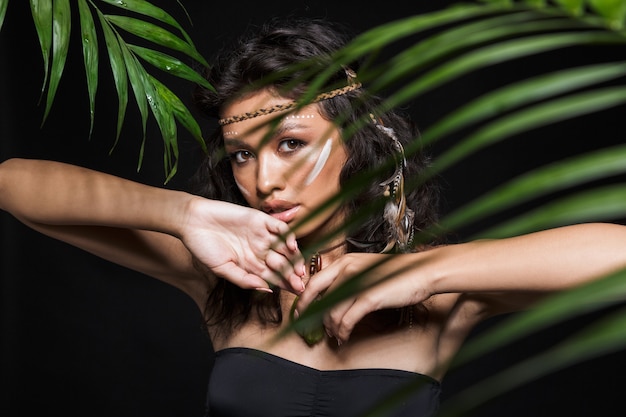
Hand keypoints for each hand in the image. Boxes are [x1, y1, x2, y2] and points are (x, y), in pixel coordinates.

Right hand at [181, 197, 304, 292]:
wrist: (192, 221)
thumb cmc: (204, 247)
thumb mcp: (222, 269)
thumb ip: (244, 280)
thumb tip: (266, 290)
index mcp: (252, 264)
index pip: (274, 276)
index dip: (286, 284)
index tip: (296, 292)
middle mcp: (260, 250)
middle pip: (283, 263)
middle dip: (292, 275)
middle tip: (300, 284)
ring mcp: (261, 235)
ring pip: (285, 247)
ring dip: (294, 258)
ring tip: (299, 269)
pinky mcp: (260, 219)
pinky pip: (279, 228)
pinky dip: (287, 236)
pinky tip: (292, 246)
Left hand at [295, 252, 432, 342]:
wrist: (421, 272)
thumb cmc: (396, 272)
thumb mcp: (366, 269)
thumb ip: (347, 278)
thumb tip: (330, 297)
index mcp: (344, 261)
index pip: (314, 281)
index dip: (303, 299)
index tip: (300, 312)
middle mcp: (346, 269)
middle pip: (316, 296)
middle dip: (308, 314)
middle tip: (307, 328)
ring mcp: (356, 283)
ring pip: (331, 312)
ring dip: (330, 328)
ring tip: (335, 335)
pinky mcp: (368, 298)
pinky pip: (347, 320)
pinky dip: (342, 332)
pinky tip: (344, 337)